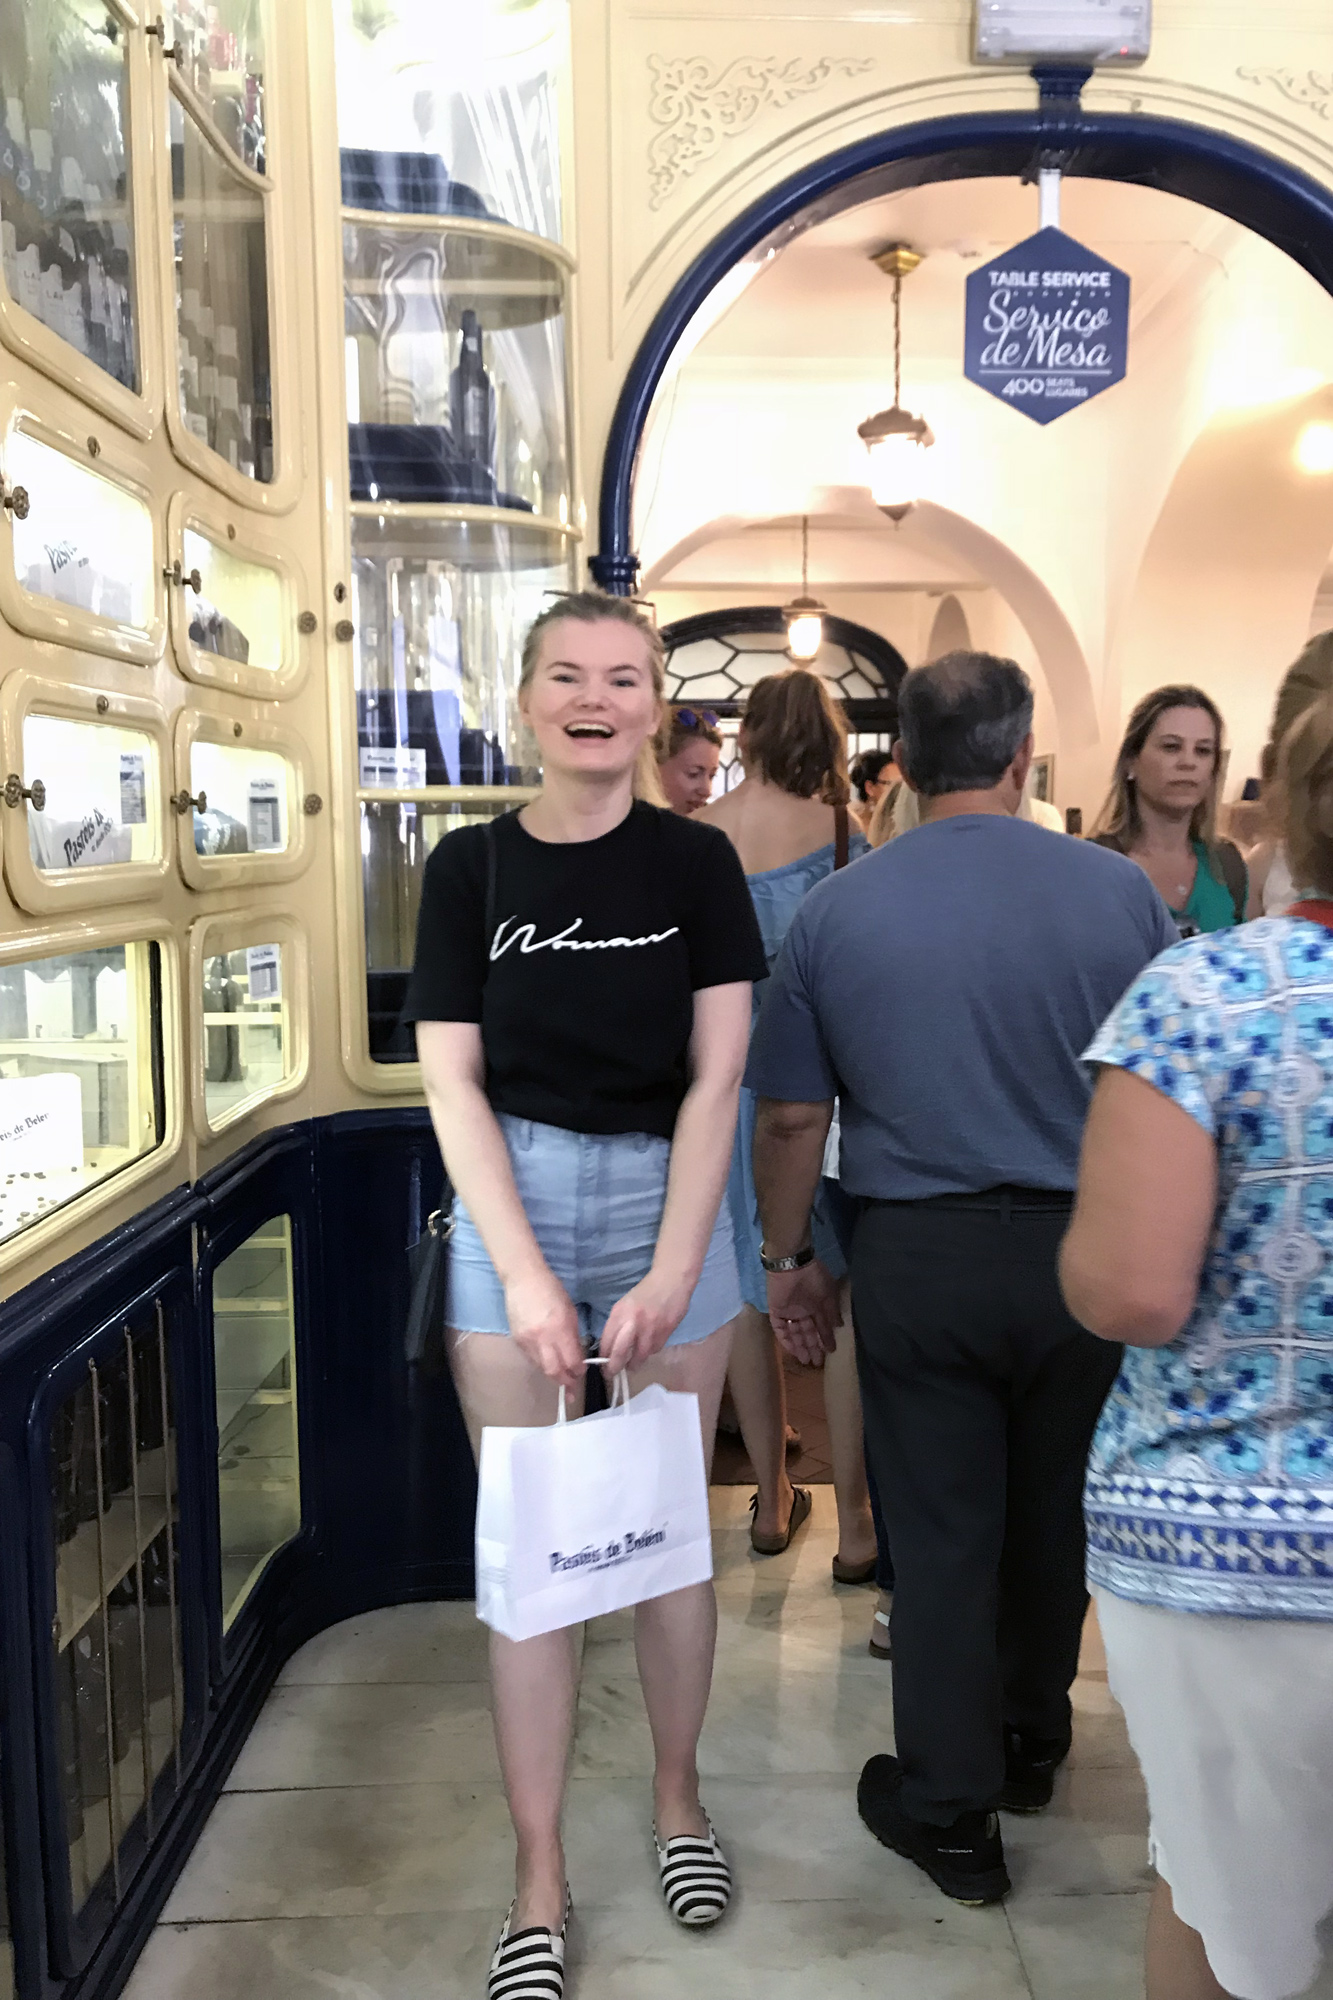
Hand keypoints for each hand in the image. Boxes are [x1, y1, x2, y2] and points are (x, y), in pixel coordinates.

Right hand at [503, 1267, 583, 1389]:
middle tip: (573, 1388)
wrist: (523, 1279)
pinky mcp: (516, 1341)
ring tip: (562, 1378)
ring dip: (553, 1375)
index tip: (582, 1372)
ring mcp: (526, 1341)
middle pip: (554, 1372)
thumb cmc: (551, 1290)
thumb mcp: (570, 1311)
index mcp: (559, 1329)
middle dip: (566, 1382)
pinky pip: (532, 1359)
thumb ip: (573, 1336)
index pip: (571, 1361)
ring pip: (542, 1368)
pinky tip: (548, 1361)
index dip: (578, 1371)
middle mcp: (542, 1339)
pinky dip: (542, 1363)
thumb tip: (576, 1356)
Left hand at [599, 1267, 693, 1375]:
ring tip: (632, 1363)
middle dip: (615, 1368)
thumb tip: (610, 1348)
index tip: (602, 1365)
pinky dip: (649, 1352)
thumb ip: (617, 1326)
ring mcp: (651, 1329)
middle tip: (613, 1373)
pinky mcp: (666, 1332)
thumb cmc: (645, 1293)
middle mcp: (633, 1322)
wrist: (671, 1281)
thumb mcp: (624, 1305)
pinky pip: (655, 1350)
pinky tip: (648, 1346)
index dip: (603, 1357)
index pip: (607, 1342)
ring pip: (640, 1357)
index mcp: (620, 1313)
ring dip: (635, 1363)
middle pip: (620, 1354)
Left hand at [767, 1261, 838, 1364]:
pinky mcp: (776, 1311)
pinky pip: (779, 1328)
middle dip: (813, 1347)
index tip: (831, 1351)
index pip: (821, 1326)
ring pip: (795, 1333)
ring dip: (800, 1346)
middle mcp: (803, 1310)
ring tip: (806, 1360)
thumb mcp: (828, 1294)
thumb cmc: (813, 1278)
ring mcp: (789, 1311)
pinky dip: (785, 1339)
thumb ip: (832, 1311)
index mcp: (816, 1305)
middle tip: (817, 1362)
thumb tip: (839, 1326)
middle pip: (808, 1332)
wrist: (792, 1264)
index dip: (826, 1338)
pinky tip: (792, 1350)